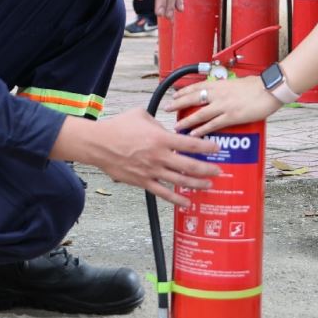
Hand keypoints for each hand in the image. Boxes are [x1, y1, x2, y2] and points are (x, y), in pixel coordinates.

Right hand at [88, 110, 219, 206]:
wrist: (99, 144)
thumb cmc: (119, 127)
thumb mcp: (141, 115)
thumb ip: (158, 123)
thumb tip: (168, 130)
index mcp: (161, 138)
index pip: (189, 143)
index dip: (206, 147)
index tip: (217, 149)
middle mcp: (159, 156)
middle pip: (189, 165)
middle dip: (207, 169)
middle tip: (218, 171)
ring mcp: (151, 171)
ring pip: (180, 181)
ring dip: (196, 184)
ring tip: (208, 185)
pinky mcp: (143, 182)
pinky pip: (163, 193)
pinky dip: (176, 199)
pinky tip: (187, 202)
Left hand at [167, 74, 280, 135]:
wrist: (270, 89)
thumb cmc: (258, 85)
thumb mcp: (238, 82)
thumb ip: (227, 88)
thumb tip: (223, 92)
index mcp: (220, 84)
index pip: (196, 87)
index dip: (183, 91)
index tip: (174, 94)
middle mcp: (219, 94)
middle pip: (193, 98)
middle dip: (178, 104)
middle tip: (167, 108)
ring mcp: (224, 106)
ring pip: (199, 114)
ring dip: (186, 121)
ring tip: (177, 126)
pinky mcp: (232, 117)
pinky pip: (213, 124)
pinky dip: (201, 129)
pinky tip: (193, 134)